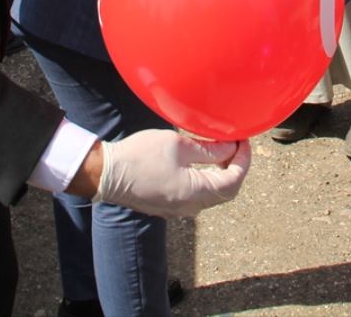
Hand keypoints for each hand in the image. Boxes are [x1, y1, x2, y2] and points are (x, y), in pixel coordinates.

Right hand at [90, 130, 250, 217]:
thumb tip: (230, 149)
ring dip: (221, 173)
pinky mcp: (169, 205)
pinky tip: (202, 161)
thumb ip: (209, 150)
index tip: (243, 140)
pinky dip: (207, 178)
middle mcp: (191, 207)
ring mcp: (179, 209)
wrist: (107, 173)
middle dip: (235, 166)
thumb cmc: (140, 156)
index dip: (244, 159)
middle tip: (235, 144)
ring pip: (212, 194)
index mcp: (196, 194)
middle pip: (226, 191)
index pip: (234, 181)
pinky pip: (198, 195)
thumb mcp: (179, 145)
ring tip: (220, 149)